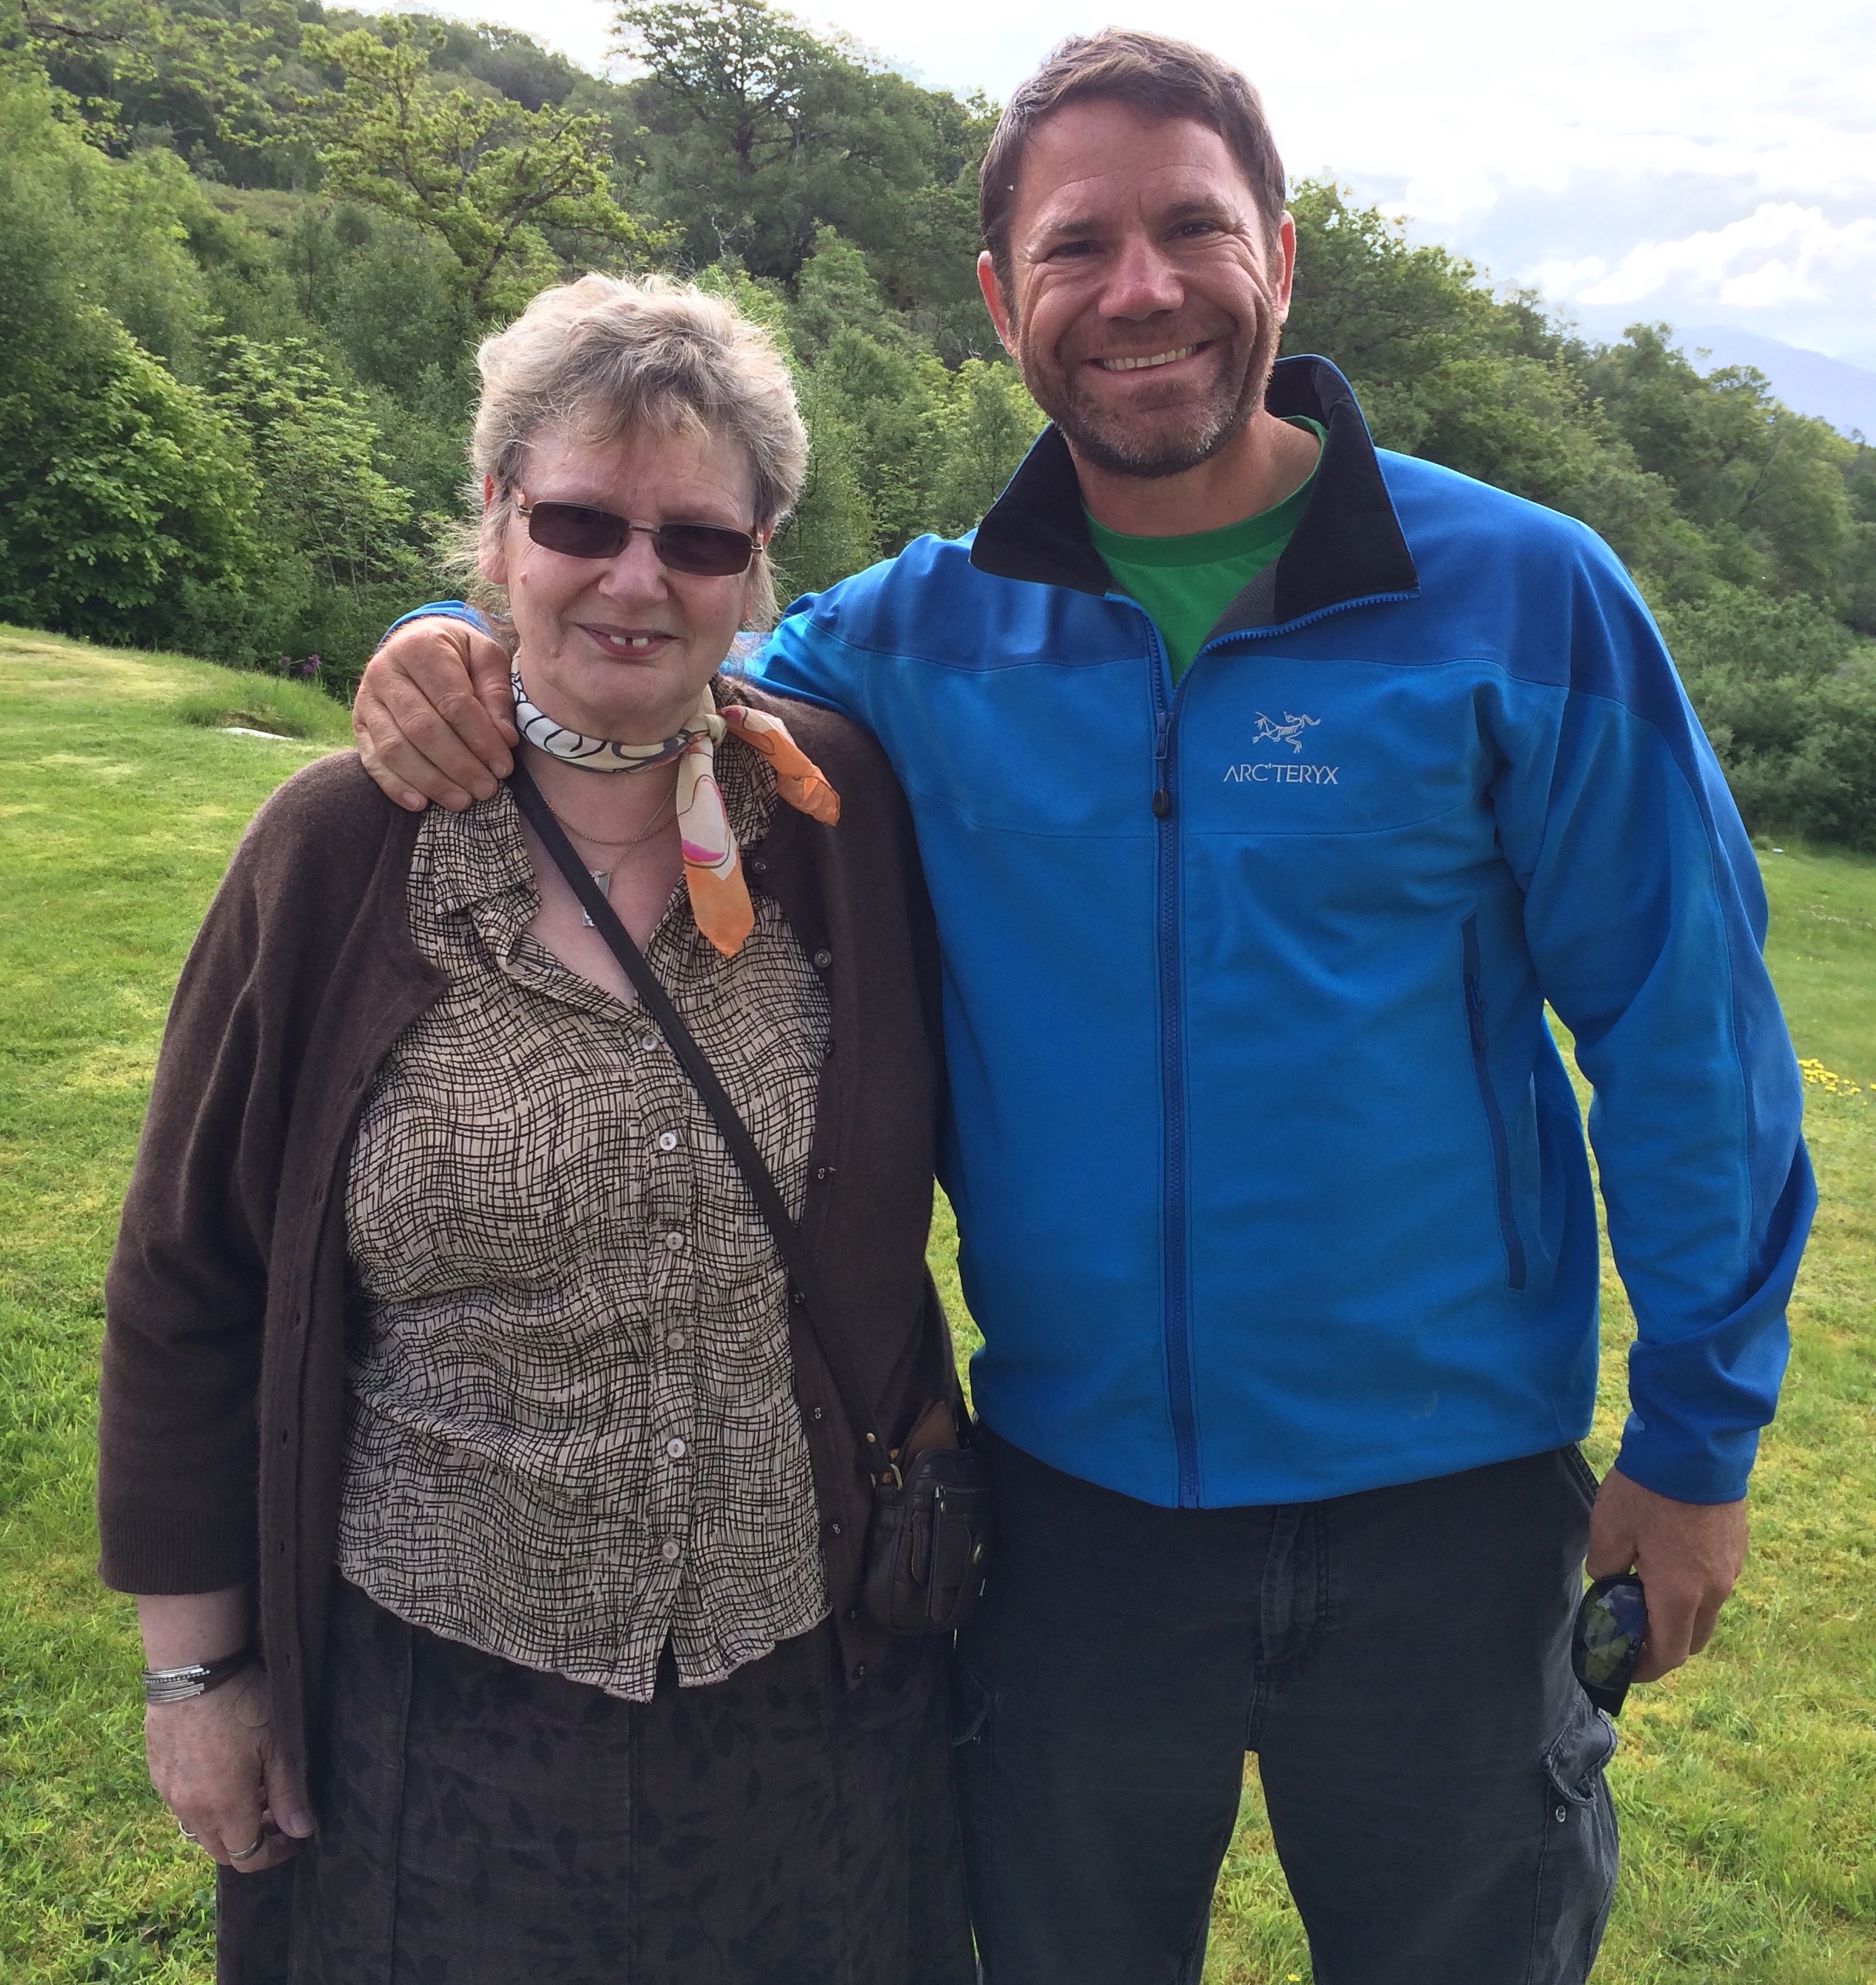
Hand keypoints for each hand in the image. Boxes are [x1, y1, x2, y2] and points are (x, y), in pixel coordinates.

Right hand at [145, 1668, 313, 1872]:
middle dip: (252, 1841)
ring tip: (251, 1788)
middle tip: (274, 1812)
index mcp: (223, 1808)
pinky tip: (221, 1772)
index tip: (294, 1835)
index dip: (274, 1854)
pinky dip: (205, 1802)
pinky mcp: (157, 1773)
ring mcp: (169, 1793)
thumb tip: (302, 1831)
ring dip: (227, 1822)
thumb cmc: (242, 1705)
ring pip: (199, 1829)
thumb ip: (288, 1793)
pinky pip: (181, 1804)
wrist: (192, 1672)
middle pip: (221, 1850)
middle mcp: (190, 1810)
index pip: (247, 1857)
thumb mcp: (277, 1745)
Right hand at [353, 616, 517, 810]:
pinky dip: (395, 786)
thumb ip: (496, 693)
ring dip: (431, 781)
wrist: (416, 644)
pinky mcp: (358, 724)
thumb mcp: (486, 657)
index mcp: (420, 647)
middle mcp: (385, 671)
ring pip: (395, 749)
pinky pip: (372, 760)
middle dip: (458, 765)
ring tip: (462, 801)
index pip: (453, 702)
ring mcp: (366, 699)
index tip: (504, 766)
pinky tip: (421, 803)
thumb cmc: (460, 655)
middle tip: (487, 789)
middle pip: (422, 729)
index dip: (481, 739)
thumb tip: (505, 738)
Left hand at [1586, 1466, 1747, 1682]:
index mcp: (1680, 1595)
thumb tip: (1608, 1583)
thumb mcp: (1609, 1529)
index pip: (1668, 1654)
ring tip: (1646, 1591)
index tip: (1624, 1665)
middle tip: (1632, 1632)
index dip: (1645, 1667)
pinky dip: (1693, 1587)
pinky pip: (1715, 1581)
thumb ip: (1605, 1568)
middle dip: (1663, 1645)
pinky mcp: (1737, 1546)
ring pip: (1706, 1610)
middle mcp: (1713, 1590)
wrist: (1695, 1446)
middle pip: (1692, 1639)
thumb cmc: (1647, 1490)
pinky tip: (1668, 1560)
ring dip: (1679, 1613)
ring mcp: (1731, 1568)